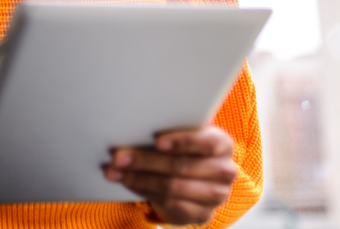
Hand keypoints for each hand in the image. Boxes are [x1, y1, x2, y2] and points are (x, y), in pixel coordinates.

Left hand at [103, 126, 236, 225]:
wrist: (198, 179)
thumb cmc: (185, 149)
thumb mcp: (183, 135)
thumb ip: (168, 131)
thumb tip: (131, 126)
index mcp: (222, 144)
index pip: (205, 142)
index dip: (181, 141)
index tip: (156, 141)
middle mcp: (224, 171)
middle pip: (181, 166)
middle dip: (145, 161)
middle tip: (118, 156)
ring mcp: (216, 196)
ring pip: (171, 187)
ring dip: (138, 179)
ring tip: (114, 171)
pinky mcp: (203, 214)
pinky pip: (169, 204)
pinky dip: (144, 192)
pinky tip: (128, 184)